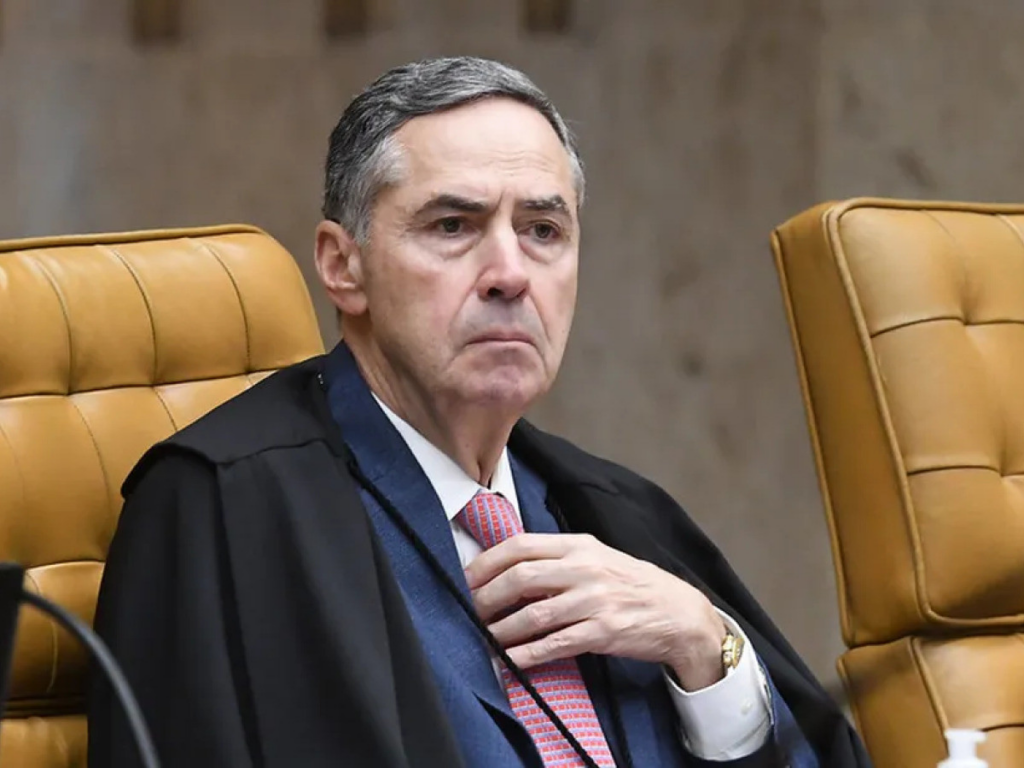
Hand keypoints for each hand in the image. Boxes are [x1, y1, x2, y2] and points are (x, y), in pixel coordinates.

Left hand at [464, 532, 727, 690]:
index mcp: (579, 545)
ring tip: (482, 638)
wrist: (680, 613)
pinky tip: (509, 660)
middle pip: (521, 577)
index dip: (488, 562)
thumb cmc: (632, 584)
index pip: (521, 545)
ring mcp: (595, 600)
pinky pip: (555, 644)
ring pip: (533, 614)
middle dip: (487, 596)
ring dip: (501, 630)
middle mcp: (585, 568)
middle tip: (469, 610)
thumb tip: (508, 570)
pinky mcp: (603, 632)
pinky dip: (526, 654)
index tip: (467, 578)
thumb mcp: (597, 558)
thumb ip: (558, 560)